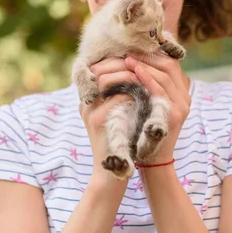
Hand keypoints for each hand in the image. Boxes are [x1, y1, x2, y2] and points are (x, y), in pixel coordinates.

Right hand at [80, 57, 138, 182]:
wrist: (112, 174)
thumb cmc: (121, 143)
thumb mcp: (119, 116)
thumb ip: (122, 97)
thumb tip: (139, 73)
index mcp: (89, 101)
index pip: (98, 69)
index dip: (117, 61)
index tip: (137, 58)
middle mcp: (86, 103)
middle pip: (99, 70)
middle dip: (123, 63)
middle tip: (142, 63)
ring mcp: (90, 112)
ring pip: (105, 79)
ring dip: (128, 74)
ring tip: (144, 74)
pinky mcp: (98, 121)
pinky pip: (117, 97)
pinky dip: (133, 91)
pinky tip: (146, 91)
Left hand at [124, 51, 191, 163]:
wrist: (152, 160)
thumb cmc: (144, 130)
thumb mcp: (149, 105)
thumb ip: (148, 88)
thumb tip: (132, 63)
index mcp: (180, 93)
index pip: (170, 64)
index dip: (152, 54)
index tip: (134, 49)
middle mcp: (185, 97)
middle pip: (169, 65)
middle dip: (148, 56)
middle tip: (129, 51)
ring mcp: (182, 105)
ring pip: (165, 74)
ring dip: (145, 64)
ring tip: (127, 59)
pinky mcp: (175, 114)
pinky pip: (161, 89)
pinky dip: (147, 77)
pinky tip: (134, 70)